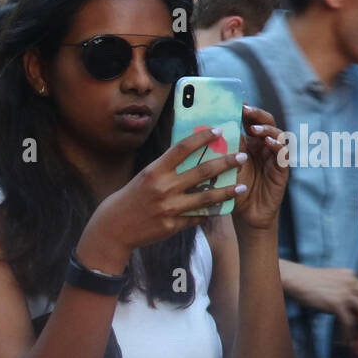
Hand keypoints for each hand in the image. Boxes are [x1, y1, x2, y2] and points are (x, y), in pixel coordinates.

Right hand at [79, 125, 247, 269]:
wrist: (115, 226)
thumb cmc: (133, 196)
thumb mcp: (147, 175)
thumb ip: (168, 167)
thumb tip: (193, 152)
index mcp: (155, 170)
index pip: (183, 148)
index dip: (202, 137)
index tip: (219, 131)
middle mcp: (163, 187)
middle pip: (202, 172)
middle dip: (226, 163)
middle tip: (242, 157)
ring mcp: (169, 208)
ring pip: (206, 198)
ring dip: (227, 191)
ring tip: (242, 187)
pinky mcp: (173, 225)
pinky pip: (197, 217)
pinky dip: (209, 212)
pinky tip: (222, 208)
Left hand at [232, 105, 288, 230]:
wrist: (247, 214)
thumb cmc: (234, 189)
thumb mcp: (226, 166)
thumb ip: (223, 149)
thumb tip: (207, 129)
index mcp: (250, 142)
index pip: (250, 120)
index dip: (245, 110)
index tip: (236, 102)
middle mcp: (264, 146)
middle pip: (266, 122)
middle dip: (257, 114)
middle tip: (245, 110)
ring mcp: (275, 157)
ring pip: (277, 135)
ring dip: (267, 129)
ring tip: (256, 129)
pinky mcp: (282, 170)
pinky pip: (283, 155)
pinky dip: (278, 147)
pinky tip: (269, 143)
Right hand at [287, 265, 357, 330]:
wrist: (297, 279)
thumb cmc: (309, 281)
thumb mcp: (331, 281)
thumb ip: (342, 290)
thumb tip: (350, 309)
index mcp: (350, 275)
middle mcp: (351, 283)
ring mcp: (345, 293)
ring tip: (356, 337)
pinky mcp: (337, 304)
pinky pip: (348, 322)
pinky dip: (348, 332)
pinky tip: (347, 339)